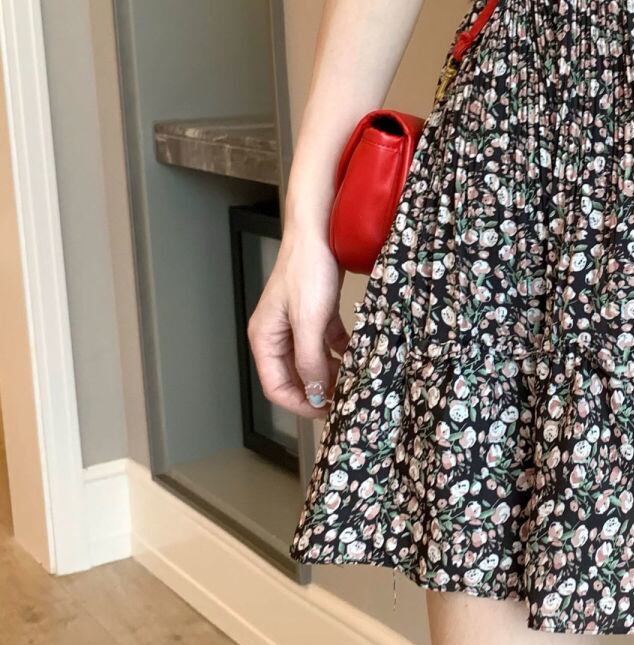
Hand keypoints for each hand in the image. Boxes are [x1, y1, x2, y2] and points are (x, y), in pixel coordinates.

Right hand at [248, 226, 349, 418]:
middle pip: (295, 377)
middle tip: (345, 399)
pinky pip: (327, 344)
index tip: (328, 412)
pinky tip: (357, 356)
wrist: (320, 232)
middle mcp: (278, 335)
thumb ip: (309, 360)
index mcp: (265, 339)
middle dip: (319, 391)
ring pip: (313, 362)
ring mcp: (297, 325)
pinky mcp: (316, 314)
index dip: (302, 404)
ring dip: (332, 374)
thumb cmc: (307, 269)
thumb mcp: (310, 320)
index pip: (277, 388)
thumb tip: (315, 393)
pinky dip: (341, 353)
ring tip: (354, 380)